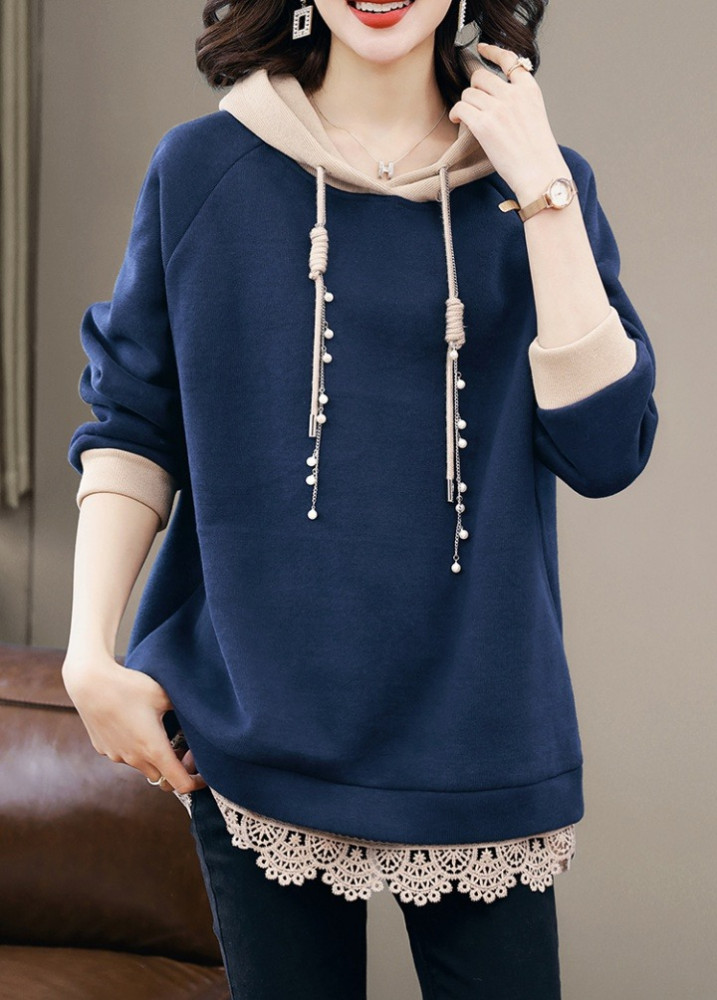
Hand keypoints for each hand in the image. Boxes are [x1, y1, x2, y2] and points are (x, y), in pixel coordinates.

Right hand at [62, 651, 206, 793]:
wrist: (89, 683)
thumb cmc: (129, 686)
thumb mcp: (164, 695)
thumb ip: (184, 711)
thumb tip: (197, 717)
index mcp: (154, 749)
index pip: (181, 784)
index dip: (195, 782)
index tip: (203, 773)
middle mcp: (134, 758)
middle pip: (162, 776)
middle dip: (173, 766)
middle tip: (181, 744)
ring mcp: (116, 756)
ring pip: (142, 765)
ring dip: (152, 755)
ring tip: (156, 729)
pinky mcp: (103, 749)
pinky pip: (125, 755)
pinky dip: (134, 747)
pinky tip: (134, 723)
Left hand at [448, 41, 569, 204]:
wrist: (539, 173)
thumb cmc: (537, 153)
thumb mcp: (535, 116)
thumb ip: (518, 101)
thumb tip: (493, 96)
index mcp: (529, 90)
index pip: (509, 60)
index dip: (492, 52)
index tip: (481, 49)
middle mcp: (513, 95)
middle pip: (481, 76)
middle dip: (474, 89)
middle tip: (475, 104)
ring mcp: (498, 109)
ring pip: (469, 93)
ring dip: (465, 104)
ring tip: (467, 117)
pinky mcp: (484, 125)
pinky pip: (461, 108)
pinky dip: (456, 113)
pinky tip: (458, 121)